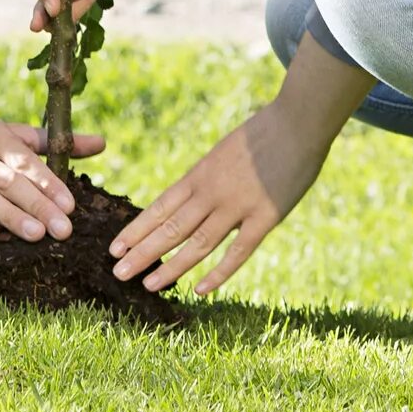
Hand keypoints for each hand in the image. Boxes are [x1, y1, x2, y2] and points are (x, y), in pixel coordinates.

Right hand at [0, 115, 105, 242]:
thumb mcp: (8, 135)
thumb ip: (52, 143)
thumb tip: (101, 143)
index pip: (24, 161)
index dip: (47, 183)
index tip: (70, 206)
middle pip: (8, 182)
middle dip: (37, 206)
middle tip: (63, 230)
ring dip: (10, 216)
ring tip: (36, 235)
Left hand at [110, 101, 332, 295]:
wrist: (297, 122)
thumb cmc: (263, 135)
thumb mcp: (223, 152)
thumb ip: (208, 178)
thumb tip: (189, 199)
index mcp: (200, 174)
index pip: (160, 207)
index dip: (137, 229)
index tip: (115, 247)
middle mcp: (212, 192)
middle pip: (171, 228)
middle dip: (142, 252)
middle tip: (118, 273)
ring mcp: (238, 205)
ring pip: (197, 243)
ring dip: (171, 266)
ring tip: (148, 285)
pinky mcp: (265, 217)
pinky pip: (238, 251)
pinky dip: (218, 272)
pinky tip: (200, 290)